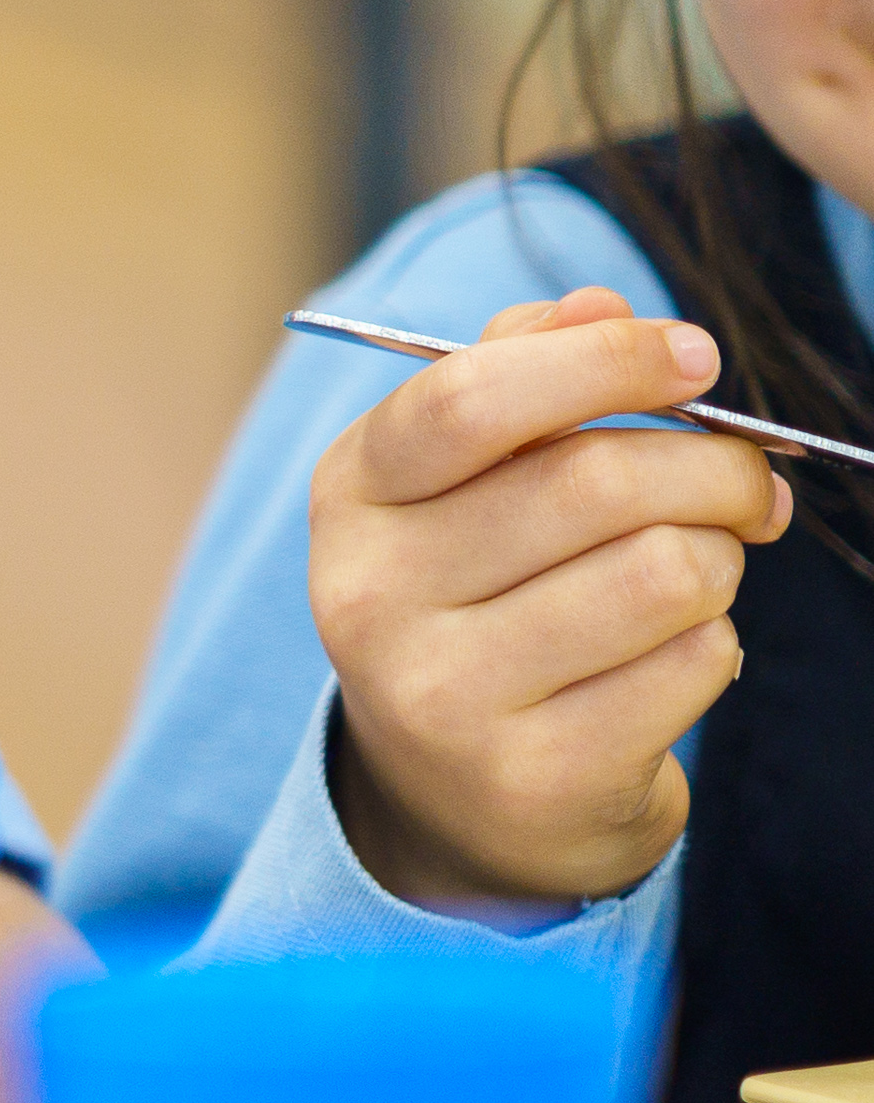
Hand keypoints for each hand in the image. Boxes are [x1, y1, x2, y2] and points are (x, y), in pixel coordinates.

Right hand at [311, 287, 782, 910]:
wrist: (453, 797)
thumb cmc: (479, 598)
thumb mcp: (465, 482)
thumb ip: (521, 376)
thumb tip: (601, 305)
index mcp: (352, 498)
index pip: (470, 399)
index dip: (605, 361)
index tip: (697, 357)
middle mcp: (371, 597)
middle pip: (595, 483)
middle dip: (714, 468)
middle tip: (751, 484)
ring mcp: (444, 696)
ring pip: (665, 573)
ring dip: (720, 560)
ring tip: (697, 572)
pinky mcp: (535, 776)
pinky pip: (694, 663)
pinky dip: (714, 645)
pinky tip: (665, 657)